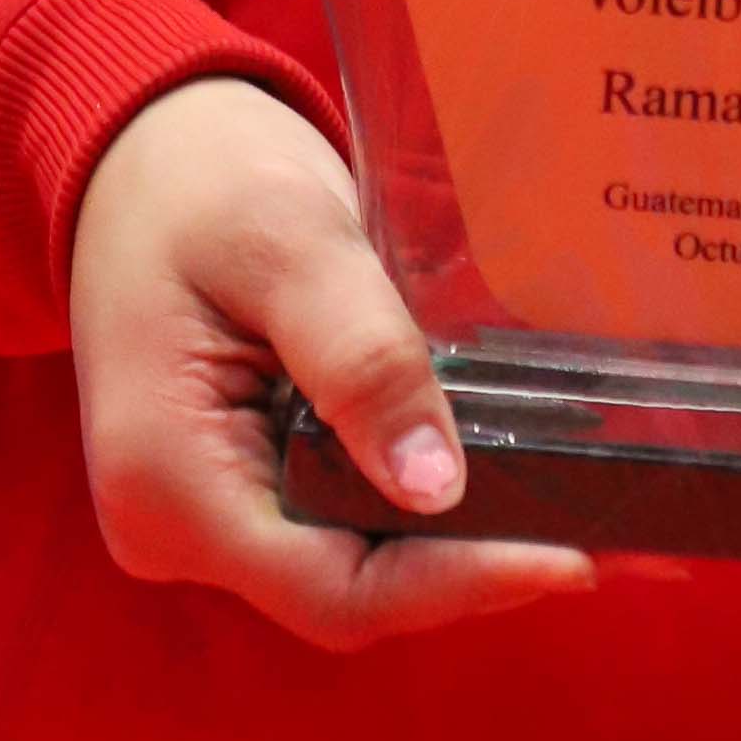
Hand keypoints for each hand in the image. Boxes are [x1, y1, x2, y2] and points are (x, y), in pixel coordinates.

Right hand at [67, 73, 595, 650]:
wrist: (137, 149)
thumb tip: (436, 486)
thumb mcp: (287, 242)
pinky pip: (341, 520)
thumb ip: (359, 357)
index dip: (456, 584)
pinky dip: (420, 504)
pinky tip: (502, 475)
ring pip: (352, 564)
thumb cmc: (199, 178)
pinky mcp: (243, 483)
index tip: (568, 556)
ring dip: (456, 540)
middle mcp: (177, 528)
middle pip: (350, 591)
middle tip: (602, 529)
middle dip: (471, 566)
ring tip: (575, 506)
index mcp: (168, 486)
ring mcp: (206, 513)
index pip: (334, 590)